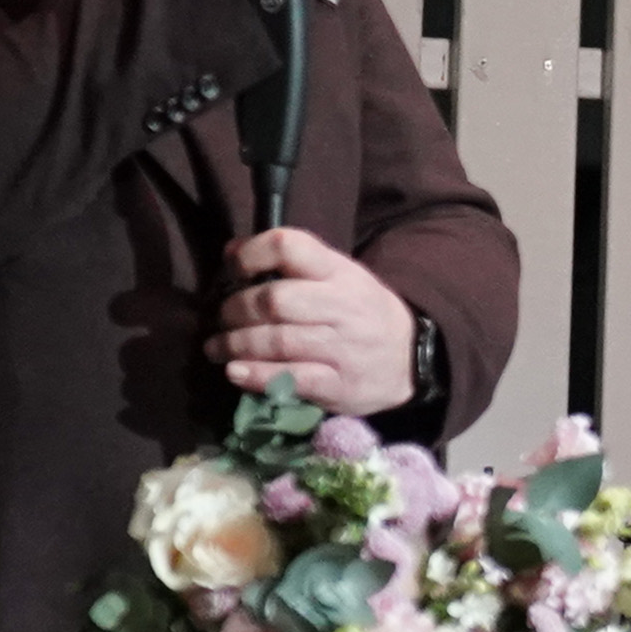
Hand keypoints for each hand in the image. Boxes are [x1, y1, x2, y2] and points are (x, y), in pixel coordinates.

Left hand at [208, 227, 417, 410]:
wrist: (412, 359)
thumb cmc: (361, 312)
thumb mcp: (339, 276)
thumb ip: (293, 264)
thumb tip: (230, 251)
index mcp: (339, 272)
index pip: (290, 247)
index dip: (253, 253)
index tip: (234, 268)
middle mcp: (342, 307)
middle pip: (275, 300)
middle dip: (236, 310)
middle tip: (222, 319)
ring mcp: (342, 348)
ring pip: (278, 342)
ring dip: (236, 345)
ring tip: (218, 348)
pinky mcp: (339, 385)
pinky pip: (291, 379)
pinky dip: (257, 376)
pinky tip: (236, 373)